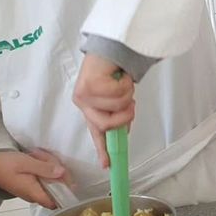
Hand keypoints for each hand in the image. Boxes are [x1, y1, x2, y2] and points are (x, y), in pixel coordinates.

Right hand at [0, 149, 74, 209]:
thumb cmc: (5, 164)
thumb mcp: (25, 163)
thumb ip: (44, 168)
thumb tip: (62, 173)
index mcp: (34, 193)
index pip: (56, 202)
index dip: (66, 191)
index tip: (67, 176)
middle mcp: (35, 195)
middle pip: (56, 187)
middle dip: (56, 170)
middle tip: (43, 157)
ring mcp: (34, 189)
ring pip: (51, 179)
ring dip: (48, 165)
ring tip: (36, 155)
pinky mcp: (33, 183)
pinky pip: (45, 176)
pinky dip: (43, 166)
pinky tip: (35, 157)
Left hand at [73, 53, 134, 167]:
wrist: (110, 50)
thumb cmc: (114, 73)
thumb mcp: (118, 98)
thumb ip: (119, 115)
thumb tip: (123, 132)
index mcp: (90, 109)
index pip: (96, 133)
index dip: (103, 149)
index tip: (107, 164)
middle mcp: (83, 104)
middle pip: (105, 124)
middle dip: (124, 115)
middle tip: (132, 104)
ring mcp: (84, 95)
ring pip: (115, 107)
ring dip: (127, 96)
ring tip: (123, 84)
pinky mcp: (89, 84)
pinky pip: (116, 93)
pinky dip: (125, 84)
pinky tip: (119, 76)